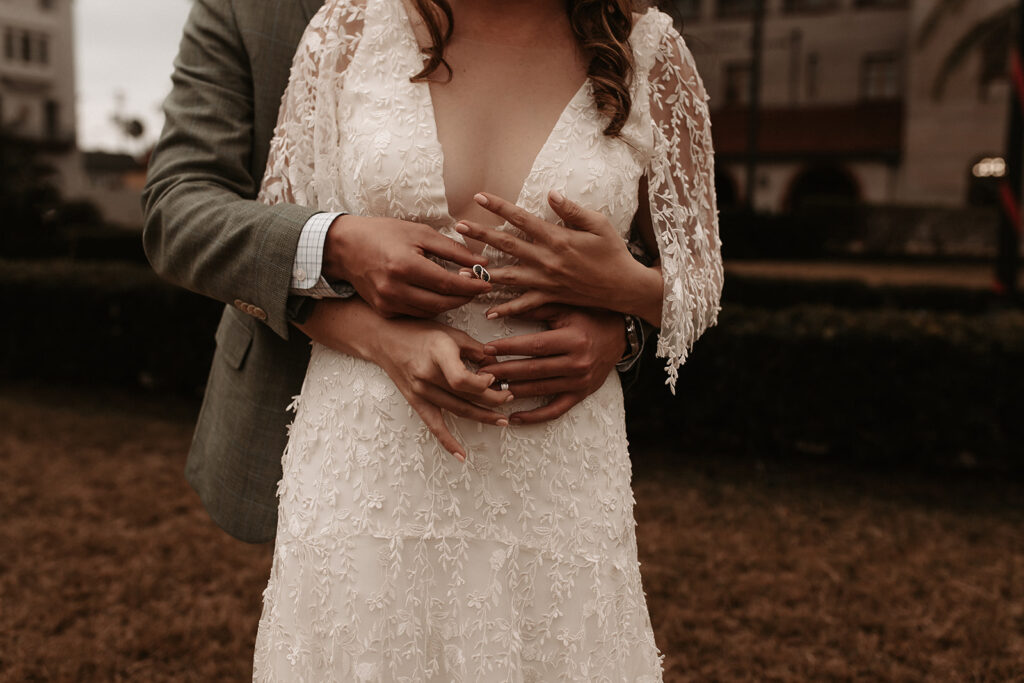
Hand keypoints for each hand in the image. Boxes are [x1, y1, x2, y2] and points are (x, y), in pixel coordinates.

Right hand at [296, 298, 513, 461]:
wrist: (383, 339)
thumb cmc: (419, 331)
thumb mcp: (449, 332)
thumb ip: (474, 348)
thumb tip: (496, 364)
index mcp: (438, 353)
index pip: (463, 379)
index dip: (483, 383)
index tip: (494, 378)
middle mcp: (428, 374)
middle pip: (465, 396)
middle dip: (492, 400)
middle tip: (510, 397)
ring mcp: (420, 390)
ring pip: (457, 410)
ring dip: (482, 416)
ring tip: (502, 419)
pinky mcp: (416, 401)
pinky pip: (434, 425)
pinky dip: (448, 442)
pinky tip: (462, 455)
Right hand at [324, 214, 490, 317]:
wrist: (345, 248)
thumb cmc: (384, 234)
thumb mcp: (420, 233)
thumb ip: (452, 249)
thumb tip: (481, 263)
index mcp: (405, 266)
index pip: (448, 283)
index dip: (471, 285)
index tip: (487, 282)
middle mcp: (395, 289)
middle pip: (442, 302)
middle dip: (464, 296)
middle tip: (476, 287)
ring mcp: (388, 303)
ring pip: (431, 311)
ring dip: (450, 303)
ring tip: (460, 289)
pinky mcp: (384, 311)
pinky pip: (417, 313)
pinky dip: (431, 306)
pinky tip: (438, 294)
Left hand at [454, 190, 662, 324]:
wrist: (625, 287)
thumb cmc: (613, 252)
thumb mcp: (598, 224)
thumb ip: (572, 210)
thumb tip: (550, 194)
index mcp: (557, 238)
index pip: (521, 219)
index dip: (499, 207)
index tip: (479, 197)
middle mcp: (548, 260)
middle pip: (507, 245)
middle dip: (481, 235)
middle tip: (459, 226)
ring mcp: (547, 281)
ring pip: (509, 276)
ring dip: (484, 274)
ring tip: (460, 272)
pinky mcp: (551, 297)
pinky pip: (525, 305)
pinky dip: (507, 309)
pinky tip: (489, 311)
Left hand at [479, 305, 625, 424]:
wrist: (620, 335)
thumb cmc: (589, 316)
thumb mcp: (565, 307)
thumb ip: (533, 309)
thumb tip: (496, 311)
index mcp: (573, 340)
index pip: (534, 346)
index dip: (509, 349)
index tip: (486, 349)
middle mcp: (578, 363)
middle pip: (533, 371)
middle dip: (504, 372)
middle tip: (480, 373)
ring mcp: (580, 383)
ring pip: (540, 390)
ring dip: (513, 391)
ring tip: (489, 390)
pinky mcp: (581, 395)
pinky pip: (555, 410)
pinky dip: (534, 417)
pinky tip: (514, 417)